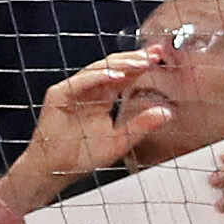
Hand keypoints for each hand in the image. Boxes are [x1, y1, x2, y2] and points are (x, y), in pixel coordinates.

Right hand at [3, 48, 170, 209]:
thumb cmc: (82, 156)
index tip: (161, 57)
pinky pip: (80, 82)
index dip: (141, 66)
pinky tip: (116, 76)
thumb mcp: (120, 141)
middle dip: (134, 59)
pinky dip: (98, 77)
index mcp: (102, 98)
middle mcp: (88, 90)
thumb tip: (167, 112)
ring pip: (98, 70)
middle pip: (112, 68)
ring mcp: (73, 90)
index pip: (124, 76)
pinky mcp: (59, 95)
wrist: (56, 170)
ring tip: (141, 63)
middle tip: (155, 53)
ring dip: (120, 65)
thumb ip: (141, 126)